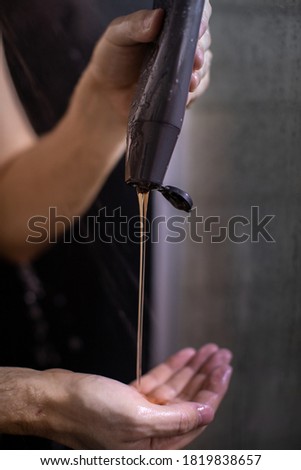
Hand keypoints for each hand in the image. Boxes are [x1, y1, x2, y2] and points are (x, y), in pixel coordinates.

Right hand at [42, 344, 231, 448]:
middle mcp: (149, 434)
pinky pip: (158, 383)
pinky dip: (171, 368)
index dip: (213, 392)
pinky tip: (185, 355)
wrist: (52, 399)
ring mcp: (139, 415)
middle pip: (188, 403)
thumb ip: (175, 420)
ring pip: (175, 390)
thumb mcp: (136, 418)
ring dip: (192, 369)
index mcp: (154, 447)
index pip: (195, 418)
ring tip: (208, 351)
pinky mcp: (129, 399)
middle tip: (221, 356)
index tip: (224, 370)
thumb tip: (207, 414)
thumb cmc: (87, 412)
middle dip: (206, 377)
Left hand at [77, 3, 211, 124]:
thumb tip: (157, 17)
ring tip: (190, 79)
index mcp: (168, 24)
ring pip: (203, 65)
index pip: (194, 13)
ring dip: (200, 72)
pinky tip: (187, 92)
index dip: (200, 19)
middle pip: (203, 40)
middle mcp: (180, 44)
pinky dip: (195, 90)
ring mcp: (183, 67)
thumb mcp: (118, 35)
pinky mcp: (183, 89)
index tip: (197, 28)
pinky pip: (198, 88)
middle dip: (200, 49)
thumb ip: (135, 24)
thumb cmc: (113, 60)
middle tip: (194, 58)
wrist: (108, 94)